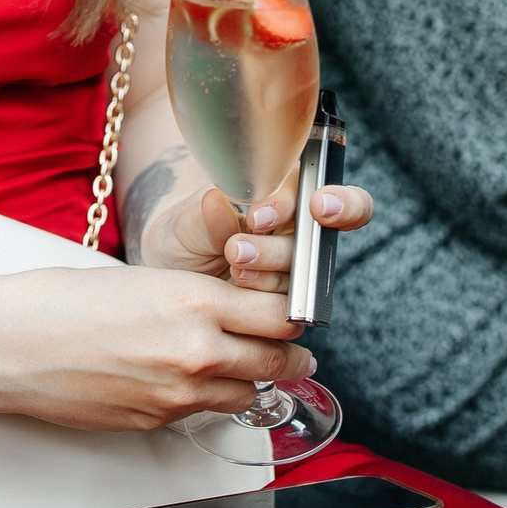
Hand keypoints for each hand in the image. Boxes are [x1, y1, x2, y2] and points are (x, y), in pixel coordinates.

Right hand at [0, 264, 320, 430]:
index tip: (293, 311)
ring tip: (234, 363)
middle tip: (287, 346)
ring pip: (247, 394)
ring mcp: (177, 395)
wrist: (6, 345)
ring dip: (248, 379)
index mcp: (195, 302)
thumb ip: (196, 298)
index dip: (294, 314)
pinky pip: (201, 412)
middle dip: (288, 354)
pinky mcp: (154, 422)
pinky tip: (181, 378)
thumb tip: (234, 310)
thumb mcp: (141, 279)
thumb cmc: (59, 300)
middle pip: (278, 361)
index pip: (282, 316)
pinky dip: (203, 397)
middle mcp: (196, 352)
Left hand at [136, 182, 373, 292]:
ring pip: (302, 277)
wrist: (168, 280)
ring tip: (231, 265)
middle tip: (238, 248)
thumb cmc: (185, 236)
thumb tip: (219, 199)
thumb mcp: (190, 219)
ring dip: (266, 273)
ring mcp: (294, 275)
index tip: (315, 206)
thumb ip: (211, 214)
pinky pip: (288, 311)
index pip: (332, 196)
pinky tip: (238, 290)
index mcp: (285, 199)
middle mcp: (297, 237)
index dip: (338, 202)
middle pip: (316, 242)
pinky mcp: (284, 310)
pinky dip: (261, 303)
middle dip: (278, 247)